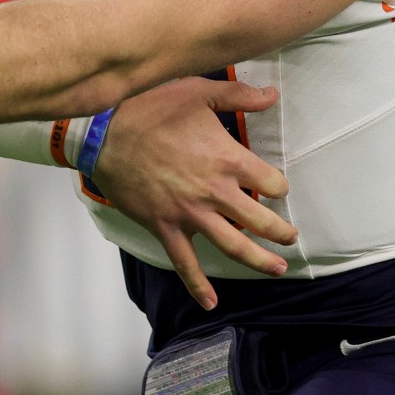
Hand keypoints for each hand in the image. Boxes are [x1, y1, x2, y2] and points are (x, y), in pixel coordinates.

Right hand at [93, 77, 296, 309]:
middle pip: (259, 220)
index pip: (270, 182)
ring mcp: (190, 213)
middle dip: (280, 231)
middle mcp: (214, 191)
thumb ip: (239, 95)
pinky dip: (198, 285)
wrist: (104, 133)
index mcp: (228, 159)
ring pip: (233, 245)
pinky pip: (185, 262)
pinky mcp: (165, 227)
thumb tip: (272, 95)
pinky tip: (211, 302)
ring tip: (278, 269)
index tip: (276, 187)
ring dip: (259, 260)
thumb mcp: (198, 92)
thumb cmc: (150, 109)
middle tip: (290, 237)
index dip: (278, 186)